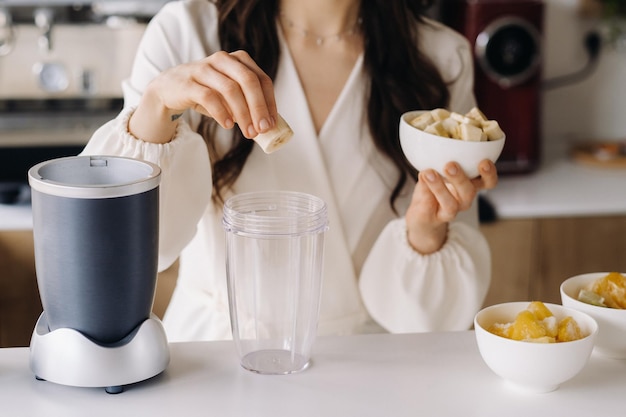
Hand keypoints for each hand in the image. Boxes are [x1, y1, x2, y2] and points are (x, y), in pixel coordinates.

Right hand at [130, 50, 277, 142]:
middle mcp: (222, 59)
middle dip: (259, 107)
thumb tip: (267, 126)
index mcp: (238, 60)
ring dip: (243, 114)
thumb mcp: (229, 96)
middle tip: (263, 129)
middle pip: (248, 81)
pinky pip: (209, 97)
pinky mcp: (188, 82)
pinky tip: (228, 125)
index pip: (261, 79)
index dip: (269, 102)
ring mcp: (204, 68)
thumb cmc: (206, 93)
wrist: (169, 89)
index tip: (272, 124)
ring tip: (248, 133)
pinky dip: (222, 113)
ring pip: (230, 89)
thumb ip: (247, 105)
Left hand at [405, 159, 497, 253]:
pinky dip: (425, 191)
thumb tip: (433, 152)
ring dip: (440, 188)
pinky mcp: (434, 218)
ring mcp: (450, 211)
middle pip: (469, 192)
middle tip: (450, 165)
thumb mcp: (438, 171)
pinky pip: (430, 208)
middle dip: (461, 178)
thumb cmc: (433, 189)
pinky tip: (421, 179)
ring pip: (451, 204)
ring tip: (429, 173)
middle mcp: (463, 199)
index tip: (484, 161)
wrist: (422, 214)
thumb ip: (437, 163)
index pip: (488, 182)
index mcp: (471, 185)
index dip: (489, 174)